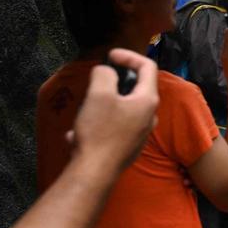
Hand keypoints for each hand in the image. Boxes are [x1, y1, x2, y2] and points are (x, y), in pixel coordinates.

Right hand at [68, 49, 158, 181]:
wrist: (94, 172)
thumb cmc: (99, 132)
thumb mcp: (99, 94)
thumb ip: (104, 75)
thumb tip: (106, 71)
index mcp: (148, 100)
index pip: (147, 67)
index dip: (129, 56)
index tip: (110, 56)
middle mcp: (149, 116)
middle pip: (134, 88)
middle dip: (111, 83)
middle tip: (93, 86)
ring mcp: (140, 133)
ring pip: (120, 109)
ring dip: (100, 106)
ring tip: (83, 114)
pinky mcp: (128, 146)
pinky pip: (112, 127)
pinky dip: (96, 125)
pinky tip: (78, 135)